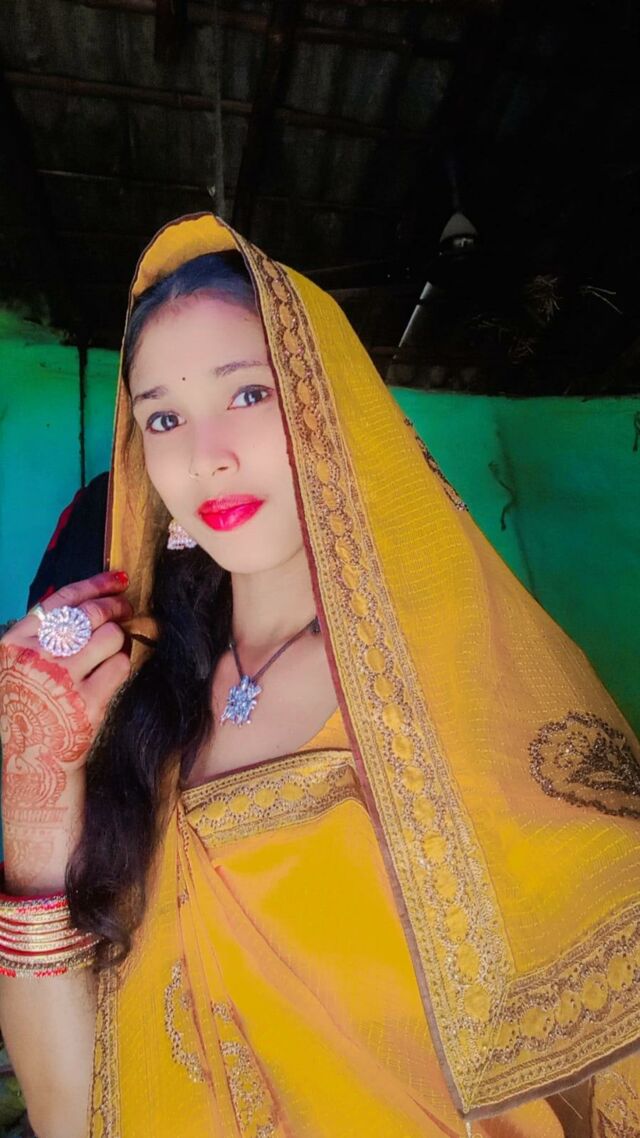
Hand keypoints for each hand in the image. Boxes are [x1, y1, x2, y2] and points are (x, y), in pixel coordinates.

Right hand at [0, 571, 131, 889]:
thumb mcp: (21, 663)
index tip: (118, 579)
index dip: (95, 584)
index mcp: (15, 642)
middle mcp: (36, 658)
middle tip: (127, 609)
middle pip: (89, 615)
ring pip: (109, 637)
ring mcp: (61, 681)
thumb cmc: (30, 706)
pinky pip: (120, 666)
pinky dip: (124, 663)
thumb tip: (87, 596)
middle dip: (116, 607)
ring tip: (115, 648)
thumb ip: (43, 631)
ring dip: (120, 637)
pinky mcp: (87, 704)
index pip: (61, 599)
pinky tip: (115, 670)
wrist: (32, 760)